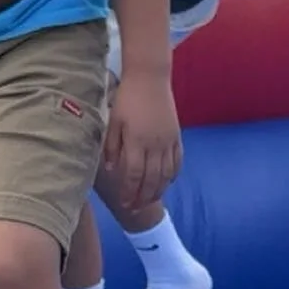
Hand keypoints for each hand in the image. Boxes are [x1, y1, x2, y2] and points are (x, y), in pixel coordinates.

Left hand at [103, 68, 181, 211]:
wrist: (150, 77)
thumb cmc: (127, 97)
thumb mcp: (113, 121)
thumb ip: (112, 146)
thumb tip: (111, 169)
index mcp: (137, 141)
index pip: (134, 175)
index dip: (129, 192)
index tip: (124, 203)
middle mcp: (155, 144)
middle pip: (151, 180)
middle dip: (142, 198)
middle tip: (135, 210)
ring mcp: (168, 141)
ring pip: (166, 174)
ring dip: (158, 191)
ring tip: (149, 201)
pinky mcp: (176, 136)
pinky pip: (177, 162)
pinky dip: (172, 176)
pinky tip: (167, 183)